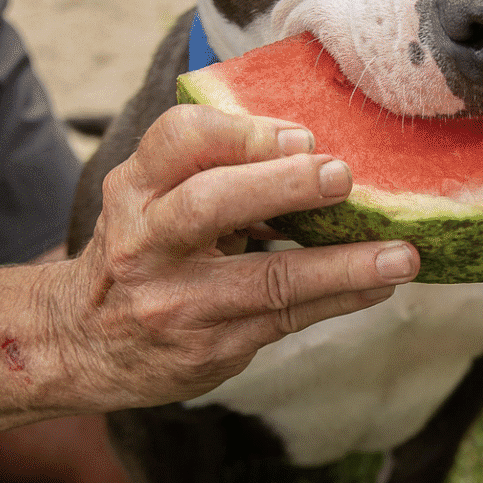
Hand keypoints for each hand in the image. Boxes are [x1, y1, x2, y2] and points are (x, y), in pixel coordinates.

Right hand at [52, 104, 419, 408]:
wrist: (81, 344)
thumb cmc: (135, 256)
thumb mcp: (146, 200)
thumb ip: (206, 171)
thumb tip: (307, 149)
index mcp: (132, 191)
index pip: (178, 140)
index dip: (242, 133)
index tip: (298, 136)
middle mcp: (144, 244)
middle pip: (211, 203)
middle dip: (284, 185)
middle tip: (343, 176)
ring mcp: (176, 303)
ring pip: (266, 279)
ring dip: (342, 264)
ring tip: (400, 254)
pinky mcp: (207, 349)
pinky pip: (285, 319)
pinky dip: (339, 298)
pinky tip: (378, 284)